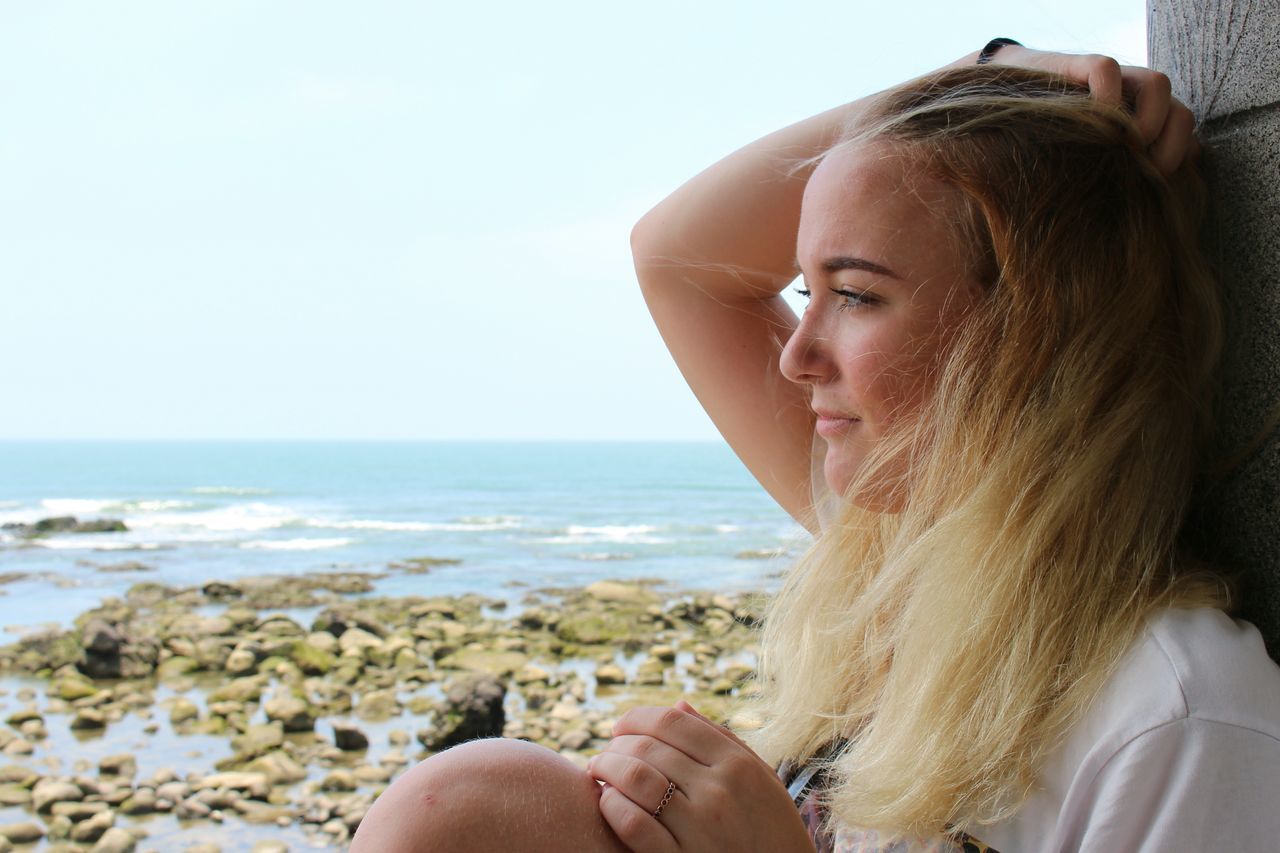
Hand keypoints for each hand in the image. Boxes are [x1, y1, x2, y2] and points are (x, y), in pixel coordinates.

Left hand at [588, 701, 813, 851]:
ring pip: (635, 778)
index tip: (621, 728)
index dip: (636, 718)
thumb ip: (722, 740)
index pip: (672, 721)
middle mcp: (719, 791)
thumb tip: (679, 705)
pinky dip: (612, 805)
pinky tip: (608, 802)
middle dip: (616, 745)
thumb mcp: (761, 781)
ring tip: (599, 772)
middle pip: (648, 747)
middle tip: (605, 753)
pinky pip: (632, 823)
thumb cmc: (770, 831)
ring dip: (607, 769)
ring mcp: (700, 828)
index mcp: (738, 765)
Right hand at [988, 45, 1197, 174]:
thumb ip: (1109, 189)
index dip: (1180, 160)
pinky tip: (1093, 119)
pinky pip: (1106, 70)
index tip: (1158, 185)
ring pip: (1158, 85)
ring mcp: (1110, 84)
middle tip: (1146, 170)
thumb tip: (1134, 230)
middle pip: (1181, 114)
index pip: (1185, 138)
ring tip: (1125, 145)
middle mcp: (1133, 103)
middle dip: (1171, 145)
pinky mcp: (1078, 67)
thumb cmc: (1042, 152)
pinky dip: (1109, 93)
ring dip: (1150, 120)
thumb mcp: (1080, 175)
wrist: (999, 103)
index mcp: (1141, 128)